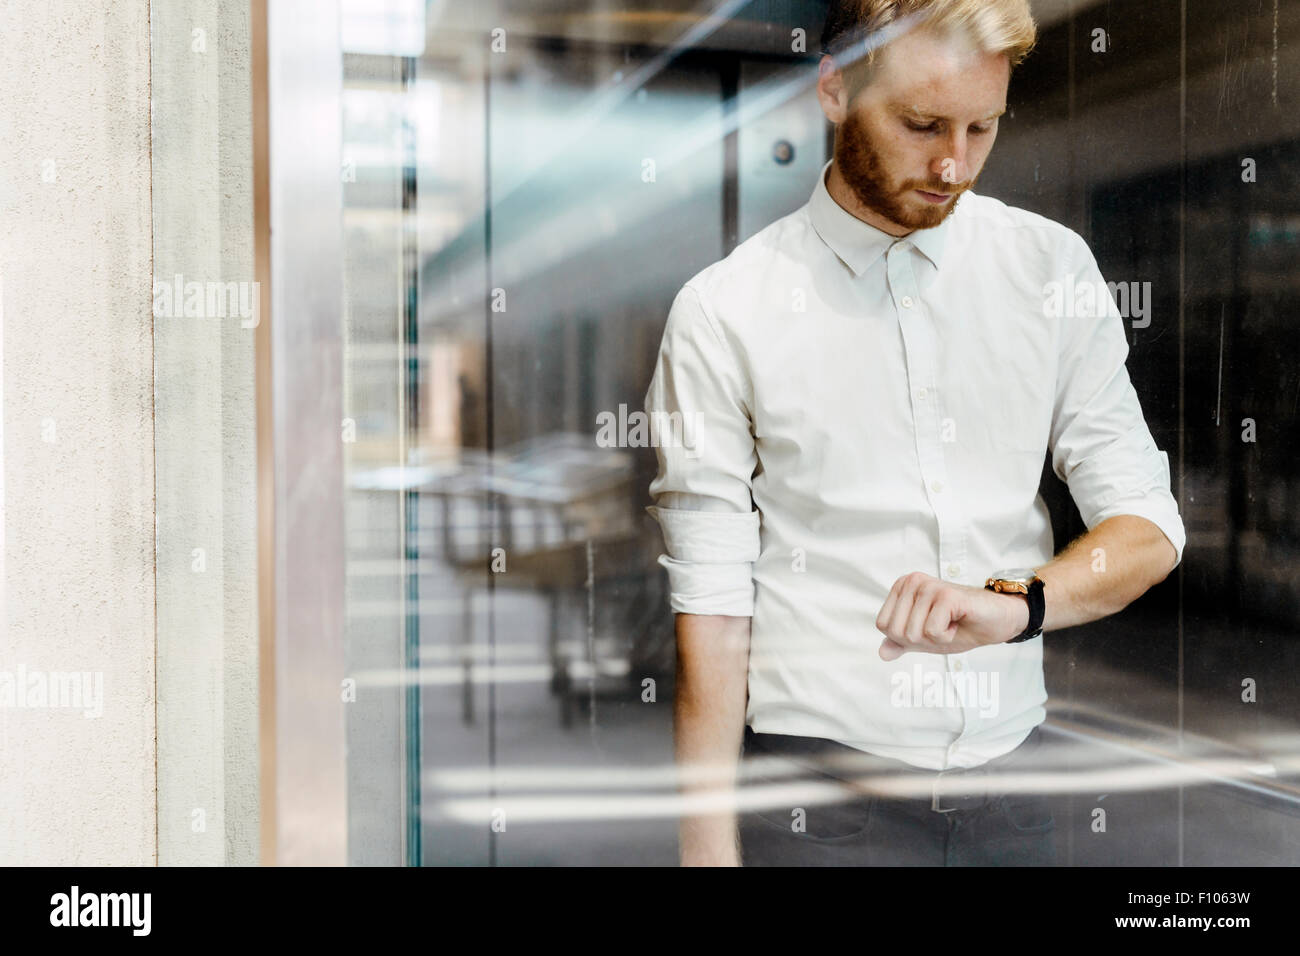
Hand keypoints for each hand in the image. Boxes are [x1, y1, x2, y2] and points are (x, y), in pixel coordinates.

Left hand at [874, 571, 1028, 660]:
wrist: (997, 622)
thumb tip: (881, 653)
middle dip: (921, 639)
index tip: (928, 626)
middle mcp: (912, 581)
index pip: (883, 626)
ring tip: (952, 622)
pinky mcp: (947, 595)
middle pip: (896, 631)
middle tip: (942, 625)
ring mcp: (929, 586)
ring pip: (914, 633)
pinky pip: (932, 631)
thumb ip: (901, 642)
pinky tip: (959, 621)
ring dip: (936, 637)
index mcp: (902, 587)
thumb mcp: (926, 638)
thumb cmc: (961, 626)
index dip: (906, 637)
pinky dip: (947, 635)